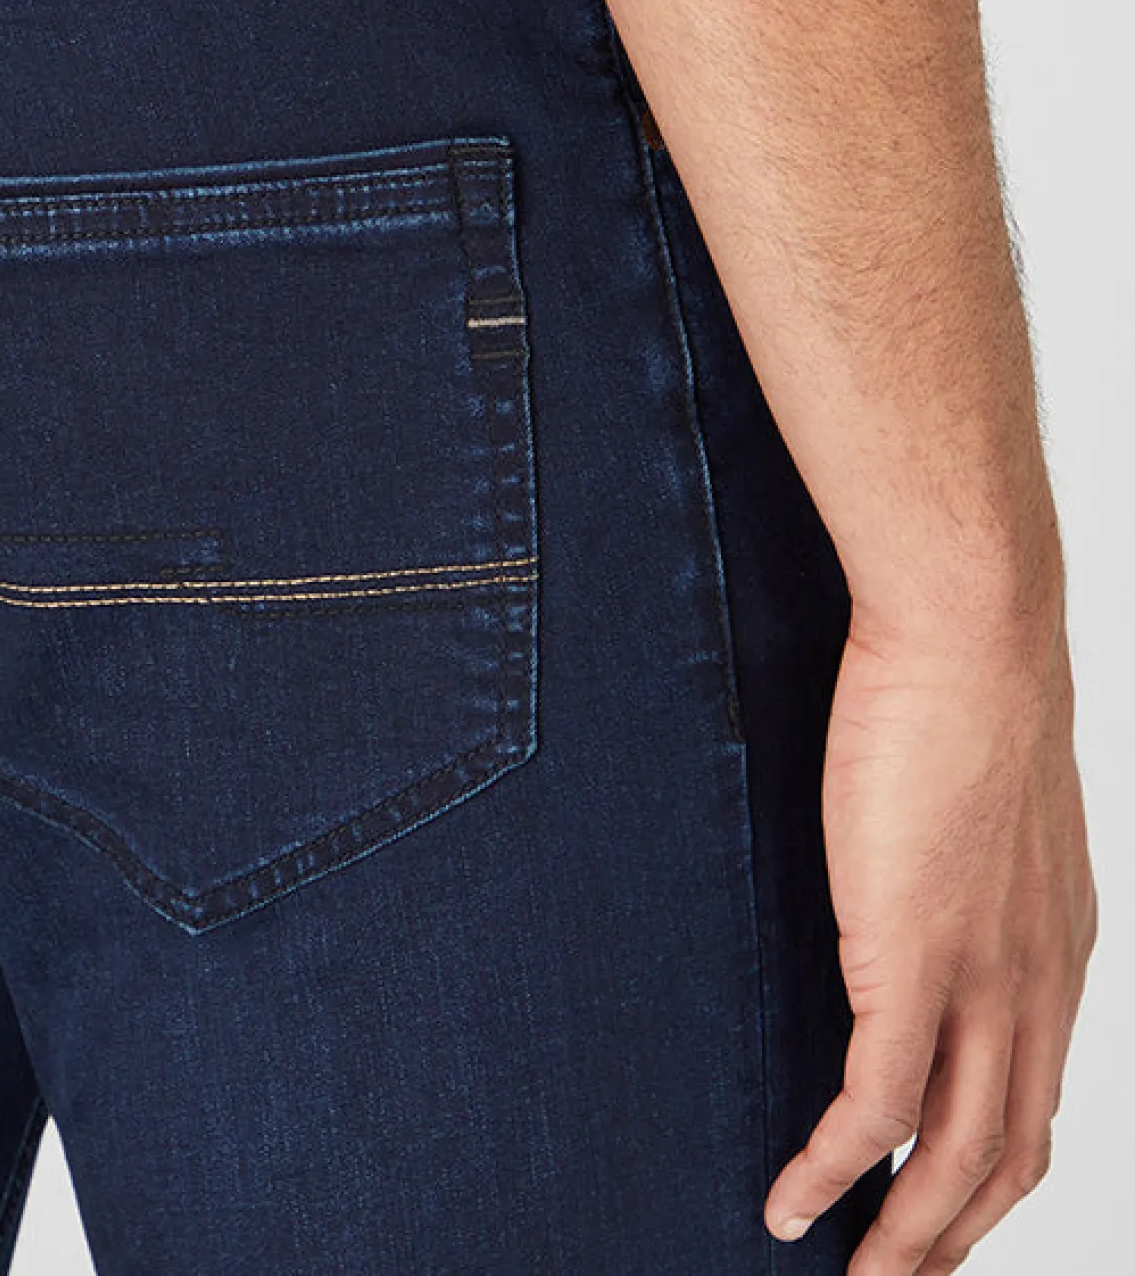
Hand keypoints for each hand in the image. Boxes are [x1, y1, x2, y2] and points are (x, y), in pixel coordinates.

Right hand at [762, 588, 1097, 1274]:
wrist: (971, 635)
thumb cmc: (961, 685)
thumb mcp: (980, 799)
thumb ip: (958, 861)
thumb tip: (904, 873)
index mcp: (1057, 950)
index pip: (1036, 1099)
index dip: (988, 1173)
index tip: (940, 1204)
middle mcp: (1037, 986)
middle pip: (1007, 1158)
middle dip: (953, 1236)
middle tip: (896, 1275)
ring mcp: (981, 981)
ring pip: (955, 1159)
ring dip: (903, 1237)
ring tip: (850, 1274)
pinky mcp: (911, 960)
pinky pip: (875, 1105)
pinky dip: (832, 1168)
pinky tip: (790, 1198)